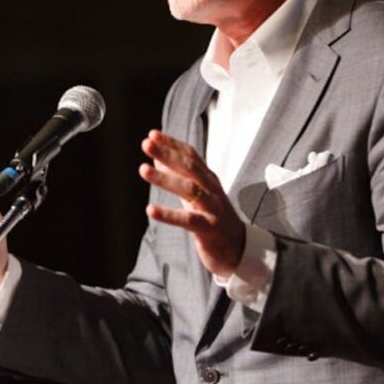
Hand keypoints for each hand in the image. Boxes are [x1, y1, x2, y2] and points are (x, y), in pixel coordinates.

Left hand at [138, 130, 244, 275]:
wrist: (239, 247)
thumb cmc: (214, 217)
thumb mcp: (196, 194)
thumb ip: (179, 176)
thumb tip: (157, 157)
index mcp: (208, 179)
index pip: (191, 155)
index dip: (172, 144)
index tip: (153, 135)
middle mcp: (211, 189)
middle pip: (190, 167)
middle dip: (168, 154)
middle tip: (147, 144)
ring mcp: (212, 208)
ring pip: (189, 189)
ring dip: (165, 179)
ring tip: (143, 170)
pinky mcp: (210, 229)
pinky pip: (188, 220)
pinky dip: (169, 215)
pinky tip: (151, 210)